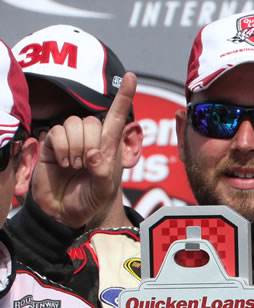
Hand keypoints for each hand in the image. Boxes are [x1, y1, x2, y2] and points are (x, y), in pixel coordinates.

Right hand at [34, 71, 136, 228]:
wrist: (65, 212)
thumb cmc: (90, 200)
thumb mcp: (103, 191)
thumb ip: (103, 174)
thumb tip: (95, 154)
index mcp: (109, 147)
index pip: (117, 117)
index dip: (123, 96)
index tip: (131, 77)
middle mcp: (90, 139)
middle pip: (91, 121)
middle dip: (90, 143)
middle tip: (87, 164)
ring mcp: (70, 141)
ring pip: (73, 123)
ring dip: (75, 147)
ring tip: (75, 166)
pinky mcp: (51, 144)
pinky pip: (56, 132)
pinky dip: (61, 148)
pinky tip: (63, 162)